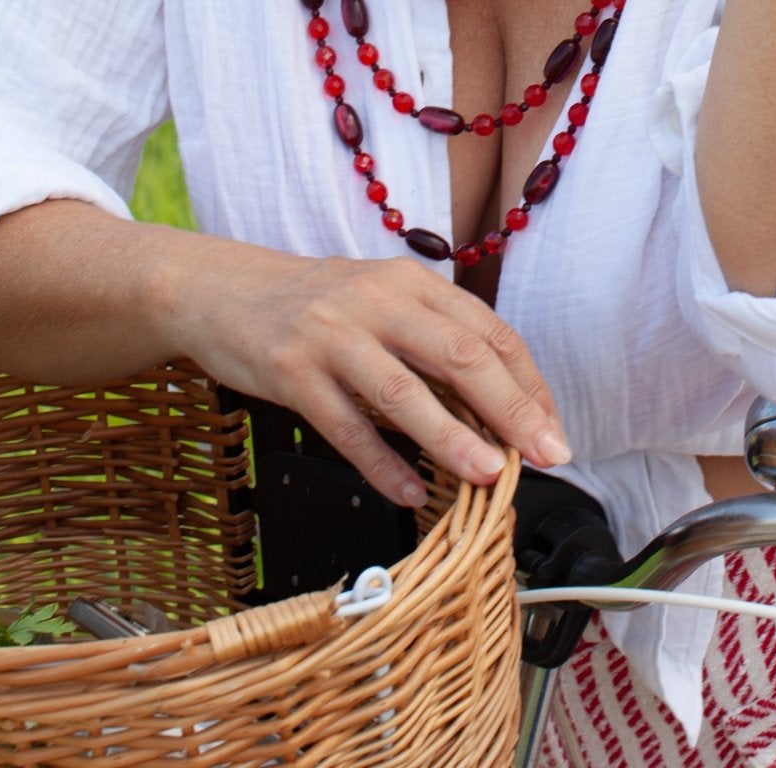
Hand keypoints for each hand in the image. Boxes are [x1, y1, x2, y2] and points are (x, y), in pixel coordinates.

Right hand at [169, 241, 569, 505]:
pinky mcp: (291, 372)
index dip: (527, 381)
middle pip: (459, 355)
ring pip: (403, 392)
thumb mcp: (380, 301)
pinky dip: (382, 465)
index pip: (488, 330)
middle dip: (511, 409)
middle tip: (548, 454)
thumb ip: (432, 341)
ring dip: (453, 438)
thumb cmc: (316, 306)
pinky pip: (344, 426)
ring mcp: (331, 335)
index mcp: (410, 282)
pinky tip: (410, 494)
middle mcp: (376, 300)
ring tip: (490, 476)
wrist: (222, 290)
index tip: (553, 428)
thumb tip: (498, 409)